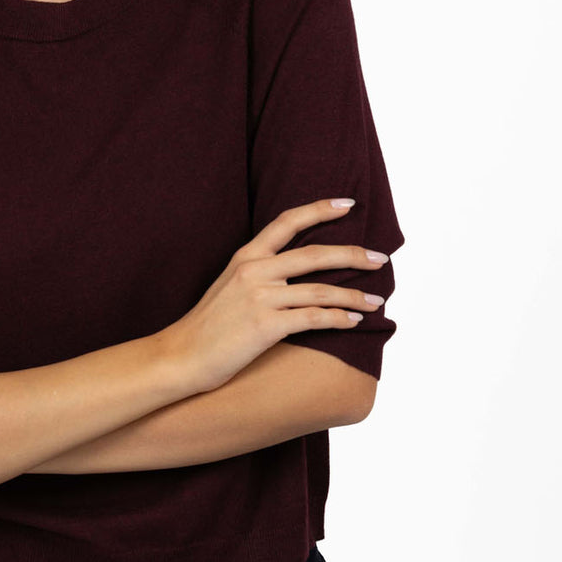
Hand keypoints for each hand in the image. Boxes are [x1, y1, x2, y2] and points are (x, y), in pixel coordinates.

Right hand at [158, 198, 389, 395]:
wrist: (180, 356)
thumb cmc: (206, 326)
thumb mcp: (228, 286)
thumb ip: (258, 273)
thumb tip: (296, 275)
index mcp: (246, 256)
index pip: (287, 222)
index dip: (320, 209)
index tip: (349, 204)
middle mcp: (254, 271)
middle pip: (315, 254)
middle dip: (354, 255)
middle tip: (381, 258)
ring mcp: (260, 298)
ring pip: (321, 290)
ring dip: (354, 296)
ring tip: (376, 301)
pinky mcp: (265, 326)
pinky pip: (313, 318)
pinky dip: (338, 319)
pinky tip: (354, 321)